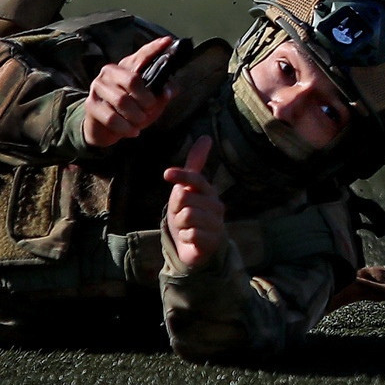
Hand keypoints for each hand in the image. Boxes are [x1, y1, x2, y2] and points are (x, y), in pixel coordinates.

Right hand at [82, 36, 175, 148]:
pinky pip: (112, 118)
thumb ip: (163, 93)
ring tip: (140, 121)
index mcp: (126, 67)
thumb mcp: (151, 102)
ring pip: (122, 101)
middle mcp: (110, 72)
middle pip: (133, 80)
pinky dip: (126, 128)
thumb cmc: (131, 110)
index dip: (154, 49)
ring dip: (136, 116)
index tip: (168, 41)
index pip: (141, 55)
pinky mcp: (91, 105)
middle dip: (146, 98)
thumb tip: (169, 90)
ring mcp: (98, 87)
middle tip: (150, 108)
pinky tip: (133, 131)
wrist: (104, 129)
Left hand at [163, 136, 224, 268]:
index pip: (195, 178)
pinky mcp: (214, 240)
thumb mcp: (188, 189)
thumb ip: (194, 165)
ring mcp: (217, 223)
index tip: (167, 174)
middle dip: (175, 209)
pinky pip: (190, 233)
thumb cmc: (191, 215)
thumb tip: (206, 137)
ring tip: (187, 228)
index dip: (181, 175)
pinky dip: (185, 237)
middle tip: (182, 217)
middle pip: (184, 198)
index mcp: (208, 191)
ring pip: (186, 216)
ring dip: (180, 225)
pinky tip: (191, 239)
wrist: (197, 247)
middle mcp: (216, 205)